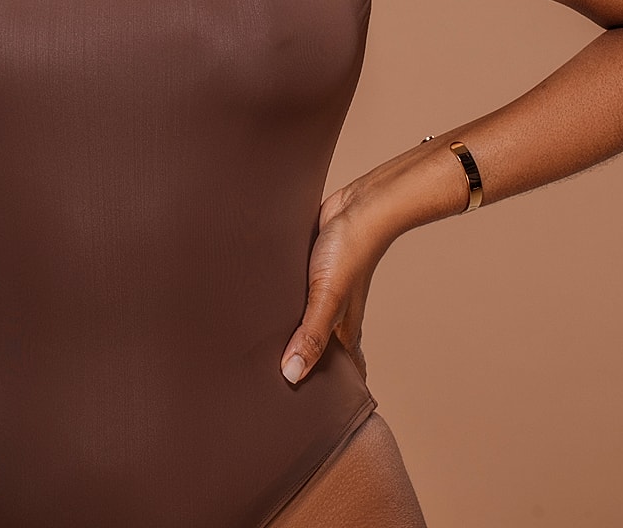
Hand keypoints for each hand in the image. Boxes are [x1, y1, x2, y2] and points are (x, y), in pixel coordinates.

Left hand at [277, 180, 393, 385]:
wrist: (359, 205)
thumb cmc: (349, 251)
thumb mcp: (326, 297)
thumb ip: (310, 335)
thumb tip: (291, 376)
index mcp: (344, 329)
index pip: (344, 372)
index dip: (334, 394)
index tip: (318, 418)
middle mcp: (334, 315)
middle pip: (321, 352)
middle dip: (306, 371)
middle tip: (279, 394)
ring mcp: (321, 293)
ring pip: (305, 325)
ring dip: (290, 339)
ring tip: (262, 359)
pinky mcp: (308, 272)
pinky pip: (294, 299)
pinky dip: (283, 309)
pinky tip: (263, 311)